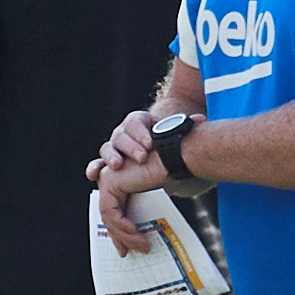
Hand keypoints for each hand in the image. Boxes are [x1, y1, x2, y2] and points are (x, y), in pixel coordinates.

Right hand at [85, 109, 204, 180]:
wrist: (159, 148)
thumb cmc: (166, 139)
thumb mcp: (174, 132)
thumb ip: (184, 127)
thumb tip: (201, 119)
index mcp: (138, 122)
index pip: (136, 122)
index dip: (141, 132)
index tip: (151, 144)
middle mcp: (123, 133)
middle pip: (121, 136)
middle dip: (130, 147)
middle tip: (142, 157)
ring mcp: (113, 148)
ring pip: (107, 149)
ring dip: (111, 157)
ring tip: (117, 166)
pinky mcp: (108, 164)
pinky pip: (98, 165)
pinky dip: (95, 169)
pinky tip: (94, 175)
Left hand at [96, 157, 167, 256]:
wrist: (175, 157)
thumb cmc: (170, 171)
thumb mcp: (154, 195)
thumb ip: (143, 208)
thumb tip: (144, 232)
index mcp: (121, 180)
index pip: (113, 210)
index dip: (118, 230)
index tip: (124, 247)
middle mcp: (111, 177)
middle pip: (109, 214)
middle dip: (118, 236)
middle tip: (127, 252)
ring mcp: (108, 178)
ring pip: (109, 215)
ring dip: (124, 234)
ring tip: (141, 245)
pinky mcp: (110, 182)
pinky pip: (111, 211)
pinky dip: (122, 225)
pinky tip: (135, 233)